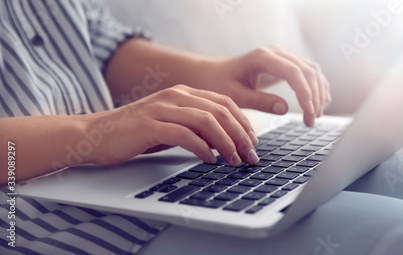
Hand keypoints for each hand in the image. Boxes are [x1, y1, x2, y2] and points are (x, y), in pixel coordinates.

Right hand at [87, 85, 258, 166]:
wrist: (95, 134)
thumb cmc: (135, 132)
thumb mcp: (170, 124)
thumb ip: (195, 127)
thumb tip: (223, 142)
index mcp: (183, 93)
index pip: (224, 102)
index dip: (243, 122)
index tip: (253, 141)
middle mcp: (175, 96)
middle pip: (220, 112)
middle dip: (240, 135)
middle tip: (250, 155)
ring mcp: (162, 108)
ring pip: (206, 121)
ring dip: (225, 143)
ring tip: (234, 160)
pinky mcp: (150, 125)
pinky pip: (184, 134)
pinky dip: (201, 148)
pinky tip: (209, 160)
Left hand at [200, 45, 330, 125]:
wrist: (215, 73)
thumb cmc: (221, 84)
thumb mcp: (235, 96)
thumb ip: (259, 101)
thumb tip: (285, 109)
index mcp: (262, 57)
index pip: (293, 72)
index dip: (305, 93)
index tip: (308, 113)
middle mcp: (276, 52)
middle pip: (307, 71)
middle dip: (313, 97)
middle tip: (312, 121)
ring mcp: (283, 55)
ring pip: (312, 70)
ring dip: (318, 92)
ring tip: (316, 116)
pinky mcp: (286, 63)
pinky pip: (309, 71)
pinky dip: (317, 86)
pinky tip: (320, 102)